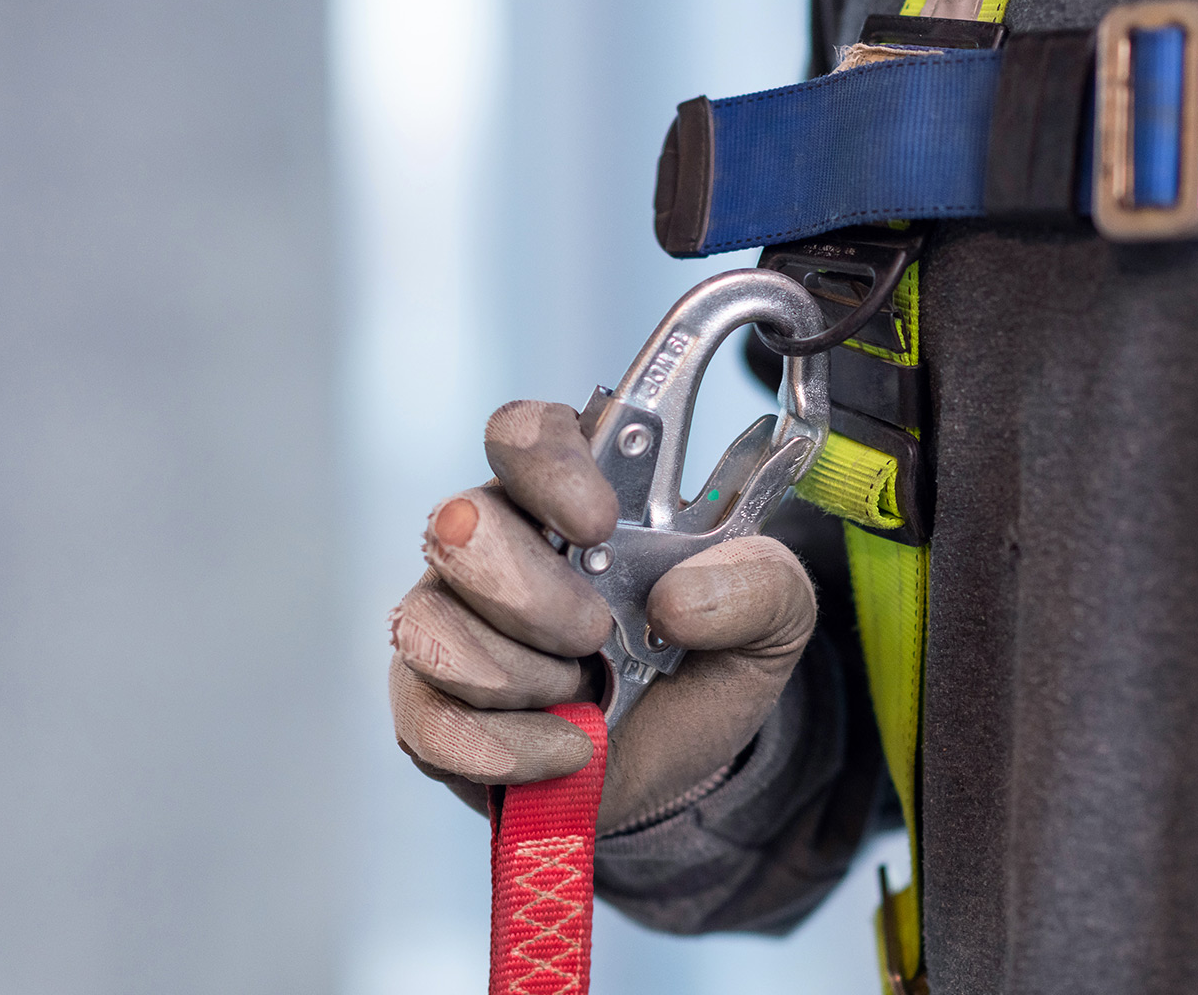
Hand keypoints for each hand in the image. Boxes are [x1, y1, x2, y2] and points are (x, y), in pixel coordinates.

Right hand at [389, 400, 817, 832]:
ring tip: (584, 695)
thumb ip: (758, 584)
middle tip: (598, 635)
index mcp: (571, 489)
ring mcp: (446, 617)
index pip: (522, 433)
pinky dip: (507, 746)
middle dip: (537, 598)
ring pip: (431, 627)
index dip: (547, 467)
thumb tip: (677, 598)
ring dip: (526, 679)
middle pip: (461, 525)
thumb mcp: (773, 614)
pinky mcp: (423, 703)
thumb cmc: (705, 659)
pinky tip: (564, 749)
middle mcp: (492, 538)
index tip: (599, 526)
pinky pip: (427, 717)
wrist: (678, 764)